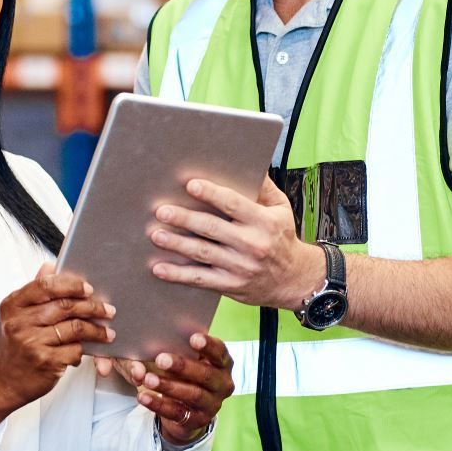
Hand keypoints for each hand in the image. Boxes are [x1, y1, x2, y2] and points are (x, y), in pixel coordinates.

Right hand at [0, 265, 115, 426]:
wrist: (2, 381)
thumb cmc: (13, 345)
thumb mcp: (15, 315)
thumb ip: (35, 291)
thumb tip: (50, 266)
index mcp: (13, 305)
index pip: (46, 285)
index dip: (71, 285)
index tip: (88, 289)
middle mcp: (19, 322)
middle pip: (65, 306)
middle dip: (92, 307)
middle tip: (107, 310)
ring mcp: (32, 343)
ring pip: (75, 328)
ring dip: (96, 330)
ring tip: (107, 332)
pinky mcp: (45, 362)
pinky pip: (75, 350)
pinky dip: (84, 350)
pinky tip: (86, 350)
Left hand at [119, 333, 233, 444]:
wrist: (189, 409)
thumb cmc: (187, 374)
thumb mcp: (188, 361)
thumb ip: (177, 352)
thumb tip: (153, 347)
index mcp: (223, 364)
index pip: (220, 352)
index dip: (208, 346)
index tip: (193, 338)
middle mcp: (223, 384)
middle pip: (205, 375)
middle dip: (182, 366)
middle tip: (160, 359)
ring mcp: (212, 404)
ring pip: (192, 394)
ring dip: (168, 386)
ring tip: (148, 379)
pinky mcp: (198, 420)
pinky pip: (177, 412)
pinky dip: (158, 404)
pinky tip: (144, 396)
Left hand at [149, 177, 324, 311]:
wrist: (295, 280)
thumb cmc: (282, 239)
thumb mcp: (281, 209)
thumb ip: (264, 188)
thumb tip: (249, 165)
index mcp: (263, 222)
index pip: (234, 205)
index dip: (211, 194)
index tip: (190, 185)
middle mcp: (252, 245)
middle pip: (212, 228)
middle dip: (185, 218)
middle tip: (162, 211)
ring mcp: (240, 267)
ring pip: (203, 253)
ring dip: (177, 244)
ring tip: (156, 235)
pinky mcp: (231, 285)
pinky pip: (201, 279)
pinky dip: (178, 275)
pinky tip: (160, 268)